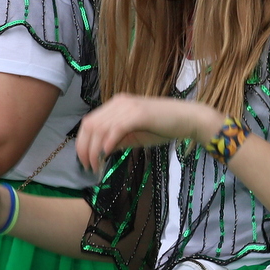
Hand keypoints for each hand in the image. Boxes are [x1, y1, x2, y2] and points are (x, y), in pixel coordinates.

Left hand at [76, 94, 223, 173]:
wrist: (187, 118)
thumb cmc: (164, 126)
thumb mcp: (135, 135)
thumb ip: (118, 140)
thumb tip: (100, 152)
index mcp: (116, 105)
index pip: (89, 122)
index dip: (82, 142)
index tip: (85, 161)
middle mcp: (118, 102)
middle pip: (90, 125)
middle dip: (84, 149)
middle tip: (89, 167)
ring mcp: (128, 107)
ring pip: (100, 129)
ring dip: (94, 150)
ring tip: (96, 166)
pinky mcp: (137, 114)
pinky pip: (115, 129)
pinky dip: (108, 143)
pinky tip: (107, 155)